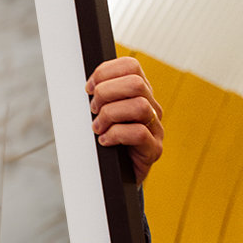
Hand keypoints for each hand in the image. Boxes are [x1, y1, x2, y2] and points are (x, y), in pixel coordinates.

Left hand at [86, 57, 163, 183]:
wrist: (117, 176)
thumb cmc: (107, 141)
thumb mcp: (101, 113)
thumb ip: (99, 96)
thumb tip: (87, 86)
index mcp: (139, 93)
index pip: (130, 66)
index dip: (105, 72)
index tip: (89, 88)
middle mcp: (152, 107)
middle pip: (135, 83)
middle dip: (106, 93)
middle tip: (93, 110)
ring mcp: (156, 129)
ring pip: (139, 106)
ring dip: (110, 115)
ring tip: (98, 127)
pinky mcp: (154, 149)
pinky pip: (139, 133)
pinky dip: (115, 135)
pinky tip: (104, 141)